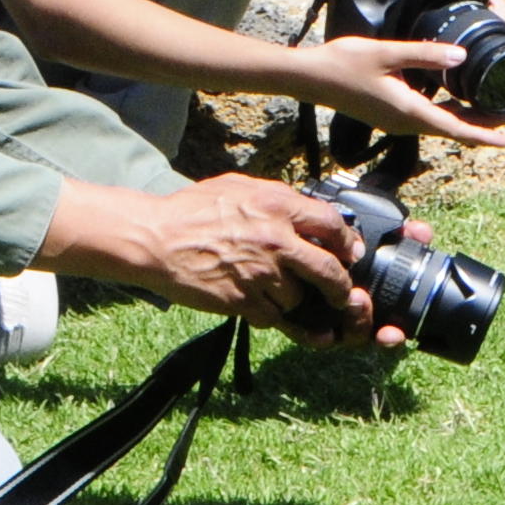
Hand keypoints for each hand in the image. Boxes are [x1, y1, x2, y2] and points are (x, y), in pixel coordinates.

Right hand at [125, 174, 375, 339]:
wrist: (154, 239)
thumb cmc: (192, 210)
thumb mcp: (239, 187)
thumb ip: (277, 197)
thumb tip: (307, 209)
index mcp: (277, 206)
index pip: (331, 224)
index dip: (346, 241)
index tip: (349, 251)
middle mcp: (276, 240)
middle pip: (329, 271)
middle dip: (339, 286)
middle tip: (340, 292)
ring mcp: (260, 274)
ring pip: (297, 298)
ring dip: (291, 297)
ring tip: (272, 289)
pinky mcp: (242, 301)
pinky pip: (271, 316)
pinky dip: (268, 313)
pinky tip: (254, 302)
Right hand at [294, 35, 498, 144]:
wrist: (311, 77)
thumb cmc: (345, 63)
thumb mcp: (388, 53)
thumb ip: (425, 54)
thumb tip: (461, 56)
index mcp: (408, 110)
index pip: (453, 127)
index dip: (482, 133)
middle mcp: (404, 121)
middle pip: (451, 129)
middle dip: (481, 127)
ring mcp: (396, 120)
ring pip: (438, 124)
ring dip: (465, 120)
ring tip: (490, 112)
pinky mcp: (389, 113)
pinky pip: (425, 118)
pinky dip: (446, 114)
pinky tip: (454, 102)